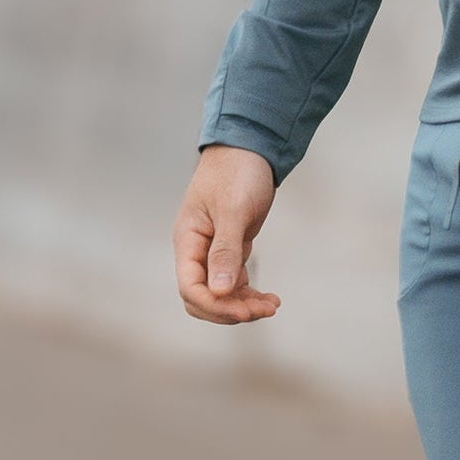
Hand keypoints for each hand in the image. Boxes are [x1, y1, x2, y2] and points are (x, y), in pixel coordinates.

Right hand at [174, 146, 280, 322]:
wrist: (249, 147)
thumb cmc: (236, 172)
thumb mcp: (232, 211)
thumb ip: (224, 251)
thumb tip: (218, 291)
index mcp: (188, 240)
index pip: (190, 287)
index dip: (214, 306)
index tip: (244, 311)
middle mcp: (196, 250)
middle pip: (202, 297)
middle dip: (229, 310)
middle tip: (262, 310)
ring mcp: (213, 250)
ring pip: (220, 294)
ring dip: (243, 305)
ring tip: (272, 305)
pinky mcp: (231, 248)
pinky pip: (234, 282)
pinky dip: (249, 294)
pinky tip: (269, 298)